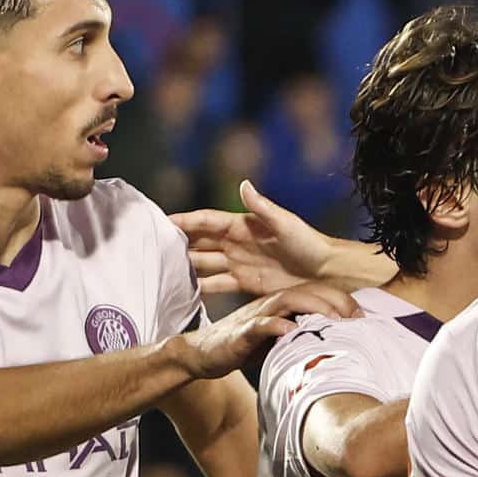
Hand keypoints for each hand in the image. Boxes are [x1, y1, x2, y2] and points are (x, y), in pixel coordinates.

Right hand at [171, 181, 351, 297]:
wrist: (327, 272)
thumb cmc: (310, 244)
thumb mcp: (285, 223)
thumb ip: (262, 207)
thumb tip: (242, 185)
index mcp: (242, 225)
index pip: (205, 221)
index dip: (183, 221)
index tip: (160, 222)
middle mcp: (236, 243)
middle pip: (199, 242)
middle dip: (176, 243)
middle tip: (150, 248)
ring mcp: (240, 263)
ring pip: (204, 263)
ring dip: (185, 266)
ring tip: (161, 271)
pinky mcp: (246, 283)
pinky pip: (217, 283)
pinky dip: (201, 287)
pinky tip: (185, 291)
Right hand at [176, 284, 357, 378]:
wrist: (203, 354)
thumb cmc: (243, 349)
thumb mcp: (278, 343)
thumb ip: (300, 340)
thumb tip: (331, 350)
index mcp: (282, 304)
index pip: (317, 294)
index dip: (342, 302)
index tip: (364, 318)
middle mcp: (271, 303)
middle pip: (309, 291)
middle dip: (337, 301)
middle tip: (359, 318)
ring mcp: (257, 315)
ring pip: (289, 300)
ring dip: (315, 308)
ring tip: (337, 321)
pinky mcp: (242, 331)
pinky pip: (261, 324)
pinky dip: (278, 326)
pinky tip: (294, 332)